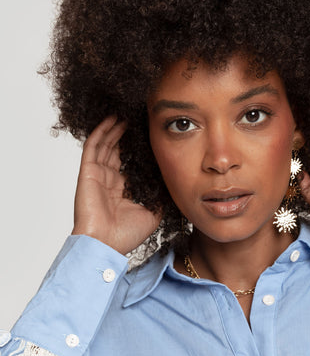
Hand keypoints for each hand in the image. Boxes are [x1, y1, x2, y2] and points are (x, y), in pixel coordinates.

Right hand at [72, 116, 161, 253]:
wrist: (105, 244)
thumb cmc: (126, 235)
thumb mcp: (153, 214)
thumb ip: (161, 196)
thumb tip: (176, 182)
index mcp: (125, 189)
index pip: (133, 162)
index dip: (141, 148)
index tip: (153, 133)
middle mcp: (111, 179)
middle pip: (119, 149)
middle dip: (128, 133)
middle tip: (140, 116)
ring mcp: (98, 174)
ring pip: (107, 144)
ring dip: (116, 128)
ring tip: (126, 112)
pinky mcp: (88, 172)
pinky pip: (94, 146)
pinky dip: (101, 131)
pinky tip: (111, 119)